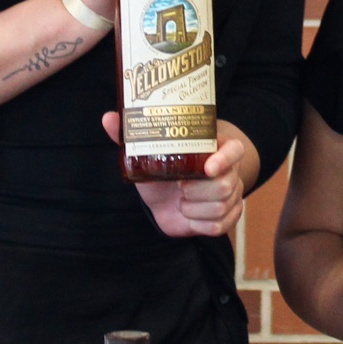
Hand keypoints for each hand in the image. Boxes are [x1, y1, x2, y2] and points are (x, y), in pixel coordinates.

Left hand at [104, 113, 251, 238]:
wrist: (168, 198)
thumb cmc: (162, 169)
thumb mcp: (148, 153)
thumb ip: (131, 136)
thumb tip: (108, 117)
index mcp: (217, 149)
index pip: (234, 150)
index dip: (225, 159)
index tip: (207, 167)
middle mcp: (229, 171)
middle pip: (224, 184)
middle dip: (196, 191)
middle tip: (180, 187)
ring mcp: (231, 195)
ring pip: (220, 206)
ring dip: (193, 209)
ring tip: (182, 202)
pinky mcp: (228, 216)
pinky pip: (217, 226)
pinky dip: (198, 224)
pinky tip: (189, 216)